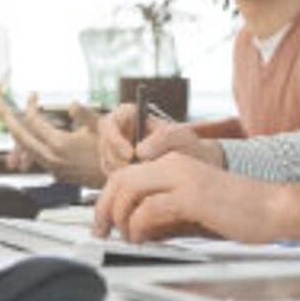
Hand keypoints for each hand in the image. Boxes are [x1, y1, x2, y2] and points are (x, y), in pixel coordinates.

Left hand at [0, 93, 105, 187]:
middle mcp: (52, 157)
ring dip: (17, 134)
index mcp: (60, 143)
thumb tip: (71, 103)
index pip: (34, 121)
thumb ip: (85, 114)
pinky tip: (31, 140)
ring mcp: (53, 167)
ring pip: (26, 149)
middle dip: (8, 119)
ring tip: (11, 123)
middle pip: (21, 137)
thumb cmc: (113, 153)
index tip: (32, 95)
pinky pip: (36, 157)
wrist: (116, 180)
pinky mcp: (57, 173)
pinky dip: (29, 146)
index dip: (30, 105)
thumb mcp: (101, 128)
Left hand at [91, 152, 299, 243]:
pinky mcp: (192, 196)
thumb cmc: (237, 210)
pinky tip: (144, 238)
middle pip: (120, 178)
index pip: (126, 173)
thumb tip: (138, 228)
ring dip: (121, 219)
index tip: (103, 222)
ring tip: (129, 237)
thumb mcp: (193, 207)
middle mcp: (175, 164)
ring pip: (129, 190)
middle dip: (103, 208)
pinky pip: (149, 209)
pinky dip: (139, 227)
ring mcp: (183, 178)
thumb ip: (165, 212)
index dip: (107, 199)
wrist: (272, 207)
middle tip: (102, 232)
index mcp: (175, 163)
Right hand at [96, 105, 224, 172]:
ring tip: (146, 176)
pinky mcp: (120, 172)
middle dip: (117, 160)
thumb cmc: (187, 147)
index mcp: (131, 116)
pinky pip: (113, 180)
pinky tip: (143, 184)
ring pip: (107, 164)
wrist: (195, 170)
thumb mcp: (180, 137)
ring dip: (122, 173)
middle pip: (104, 145)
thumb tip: (139, 152)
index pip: (110, 122)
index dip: (114, 138)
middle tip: (137, 172)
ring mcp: (118, 153)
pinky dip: (124, 184)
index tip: (130, 155)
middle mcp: (121, 134)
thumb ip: (163, 138)